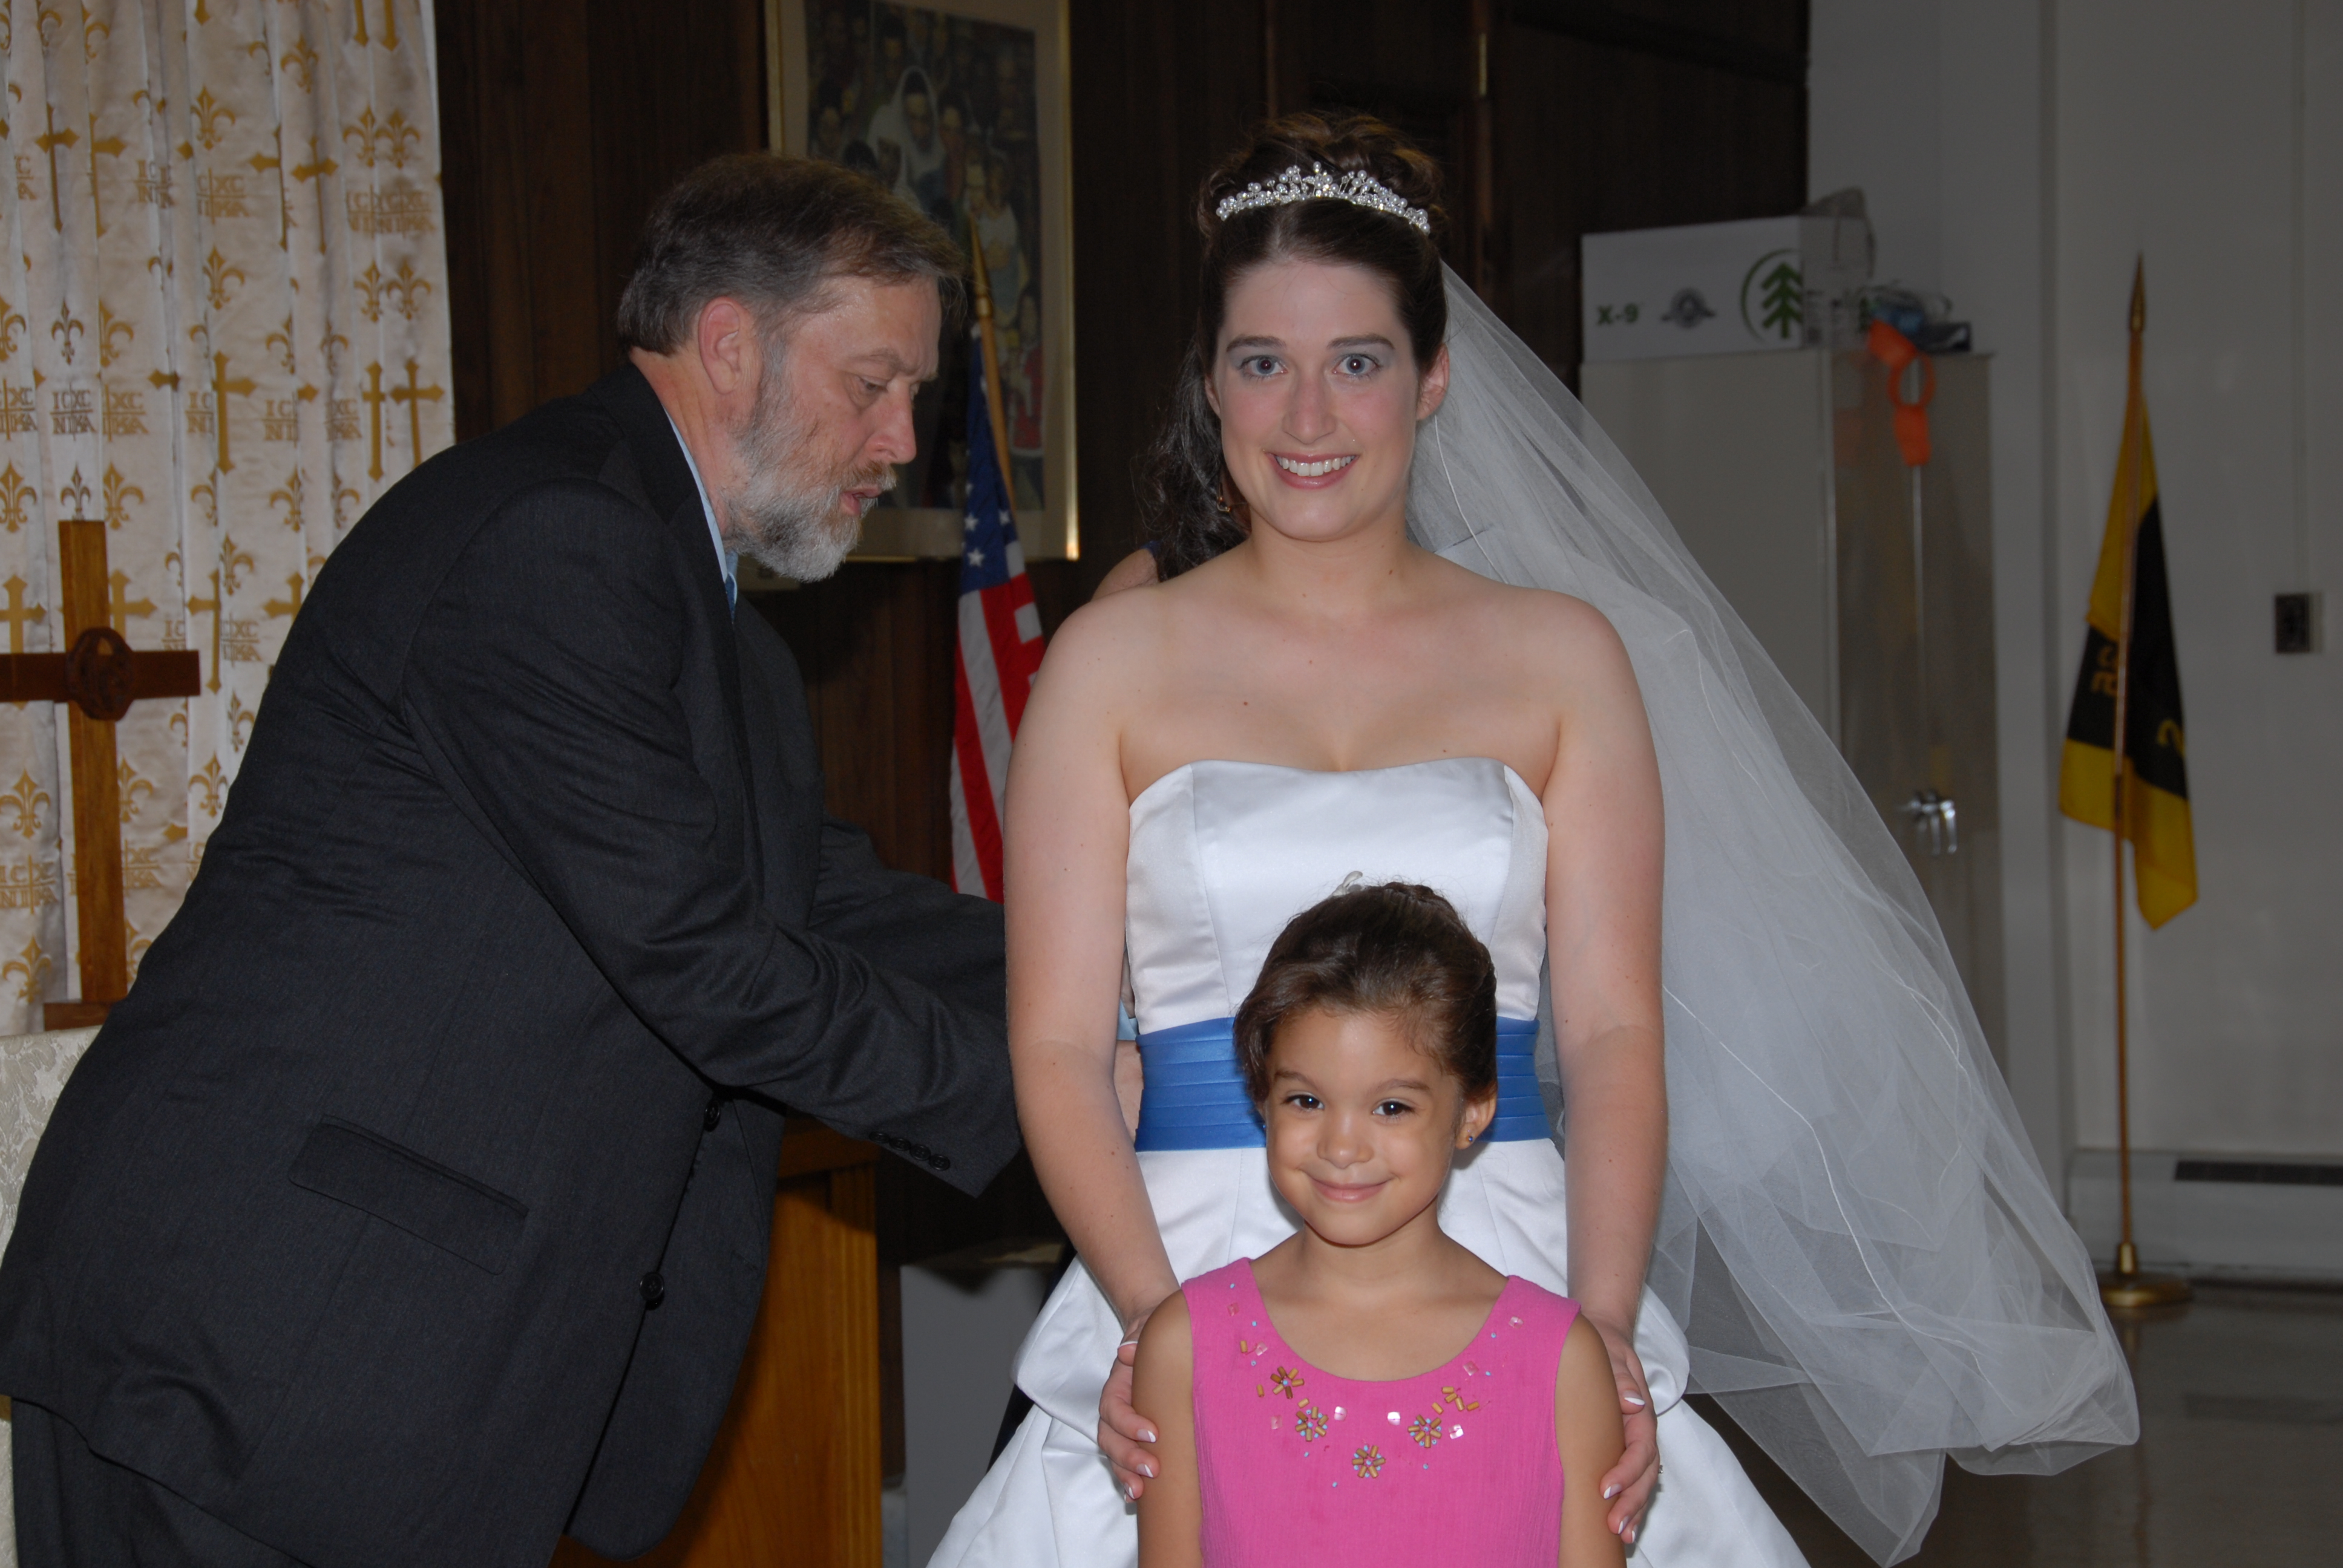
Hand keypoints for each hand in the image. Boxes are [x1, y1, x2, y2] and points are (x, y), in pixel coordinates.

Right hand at [1099, 1332, 1159, 1499]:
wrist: (1157, 1335)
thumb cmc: (1154, 1338)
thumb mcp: (1147, 1334)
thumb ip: (1137, 1342)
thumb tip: (1127, 1351)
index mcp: (1118, 1385)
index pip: (1113, 1408)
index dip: (1128, 1423)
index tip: (1153, 1434)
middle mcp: (1116, 1407)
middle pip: (1109, 1437)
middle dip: (1126, 1457)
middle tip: (1151, 1470)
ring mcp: (1123, 1423)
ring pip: (1113, 1452)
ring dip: (1124, 1473)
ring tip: (1138, 1492)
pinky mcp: (1135, 1435)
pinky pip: (1124, 1458)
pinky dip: (1127, 1477)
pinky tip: (1134, 1497)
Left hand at [1590, 1320, 1659, 1545]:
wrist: (1602, 1335)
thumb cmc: (1603, 1344)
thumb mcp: (1610, 1354)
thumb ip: (1621, 1377)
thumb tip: (1634, 1402)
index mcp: (1640, 1410)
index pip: (1640, 1446)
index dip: (1626, 1470)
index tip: (1605, 1488)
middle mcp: (1640, 1428)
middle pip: (1645, 1471)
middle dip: (1633, 1501)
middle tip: (1615, 1526)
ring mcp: (1633, 1438)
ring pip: (1641, 1479)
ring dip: (1634, 1508)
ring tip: (1622, 1535)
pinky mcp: (1621, 1443)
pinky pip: (1631, 1475)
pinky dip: (1628, 1500)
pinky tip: (1620, 1523)